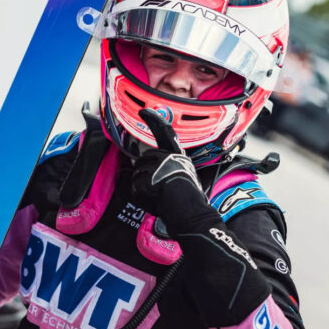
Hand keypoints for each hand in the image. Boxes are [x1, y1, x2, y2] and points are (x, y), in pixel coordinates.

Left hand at [130, 110, 215, 236]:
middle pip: (142, 162)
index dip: (154, 120)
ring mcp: (160, 168)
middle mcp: (170, 158)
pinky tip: (156, 204)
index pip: (165, 132)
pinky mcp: (150, 180)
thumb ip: (163, 169)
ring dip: (143, 191)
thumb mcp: (180, 178)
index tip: (144, 111)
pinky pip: (135, 190)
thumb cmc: (188, 203)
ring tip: (161, 199)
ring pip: (137, 176)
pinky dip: (142, 200)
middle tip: (159, 193)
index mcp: (177, 157)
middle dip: (144, 178)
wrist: (193, 217)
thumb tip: (141, 166)